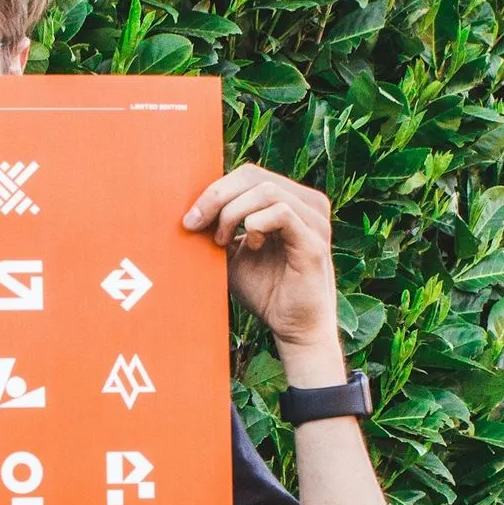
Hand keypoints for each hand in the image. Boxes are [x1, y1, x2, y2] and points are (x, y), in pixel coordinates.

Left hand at [184, 164, 343, 379]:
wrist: (292, 329)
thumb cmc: (266, 292)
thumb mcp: (233, 256)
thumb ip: (218, 230)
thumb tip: (189, 212)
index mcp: (290, 200)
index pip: (248, 175)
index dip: (215, 190)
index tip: (191, 219)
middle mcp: (307, 204)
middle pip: (253, 175)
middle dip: (216, 197)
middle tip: (195, 224)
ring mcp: (314, 220)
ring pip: (266, 190)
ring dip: (232, 212)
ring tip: (222, 240)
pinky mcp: (314, 242)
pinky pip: (282, 213)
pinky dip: (256, 223)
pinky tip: (249, 244)